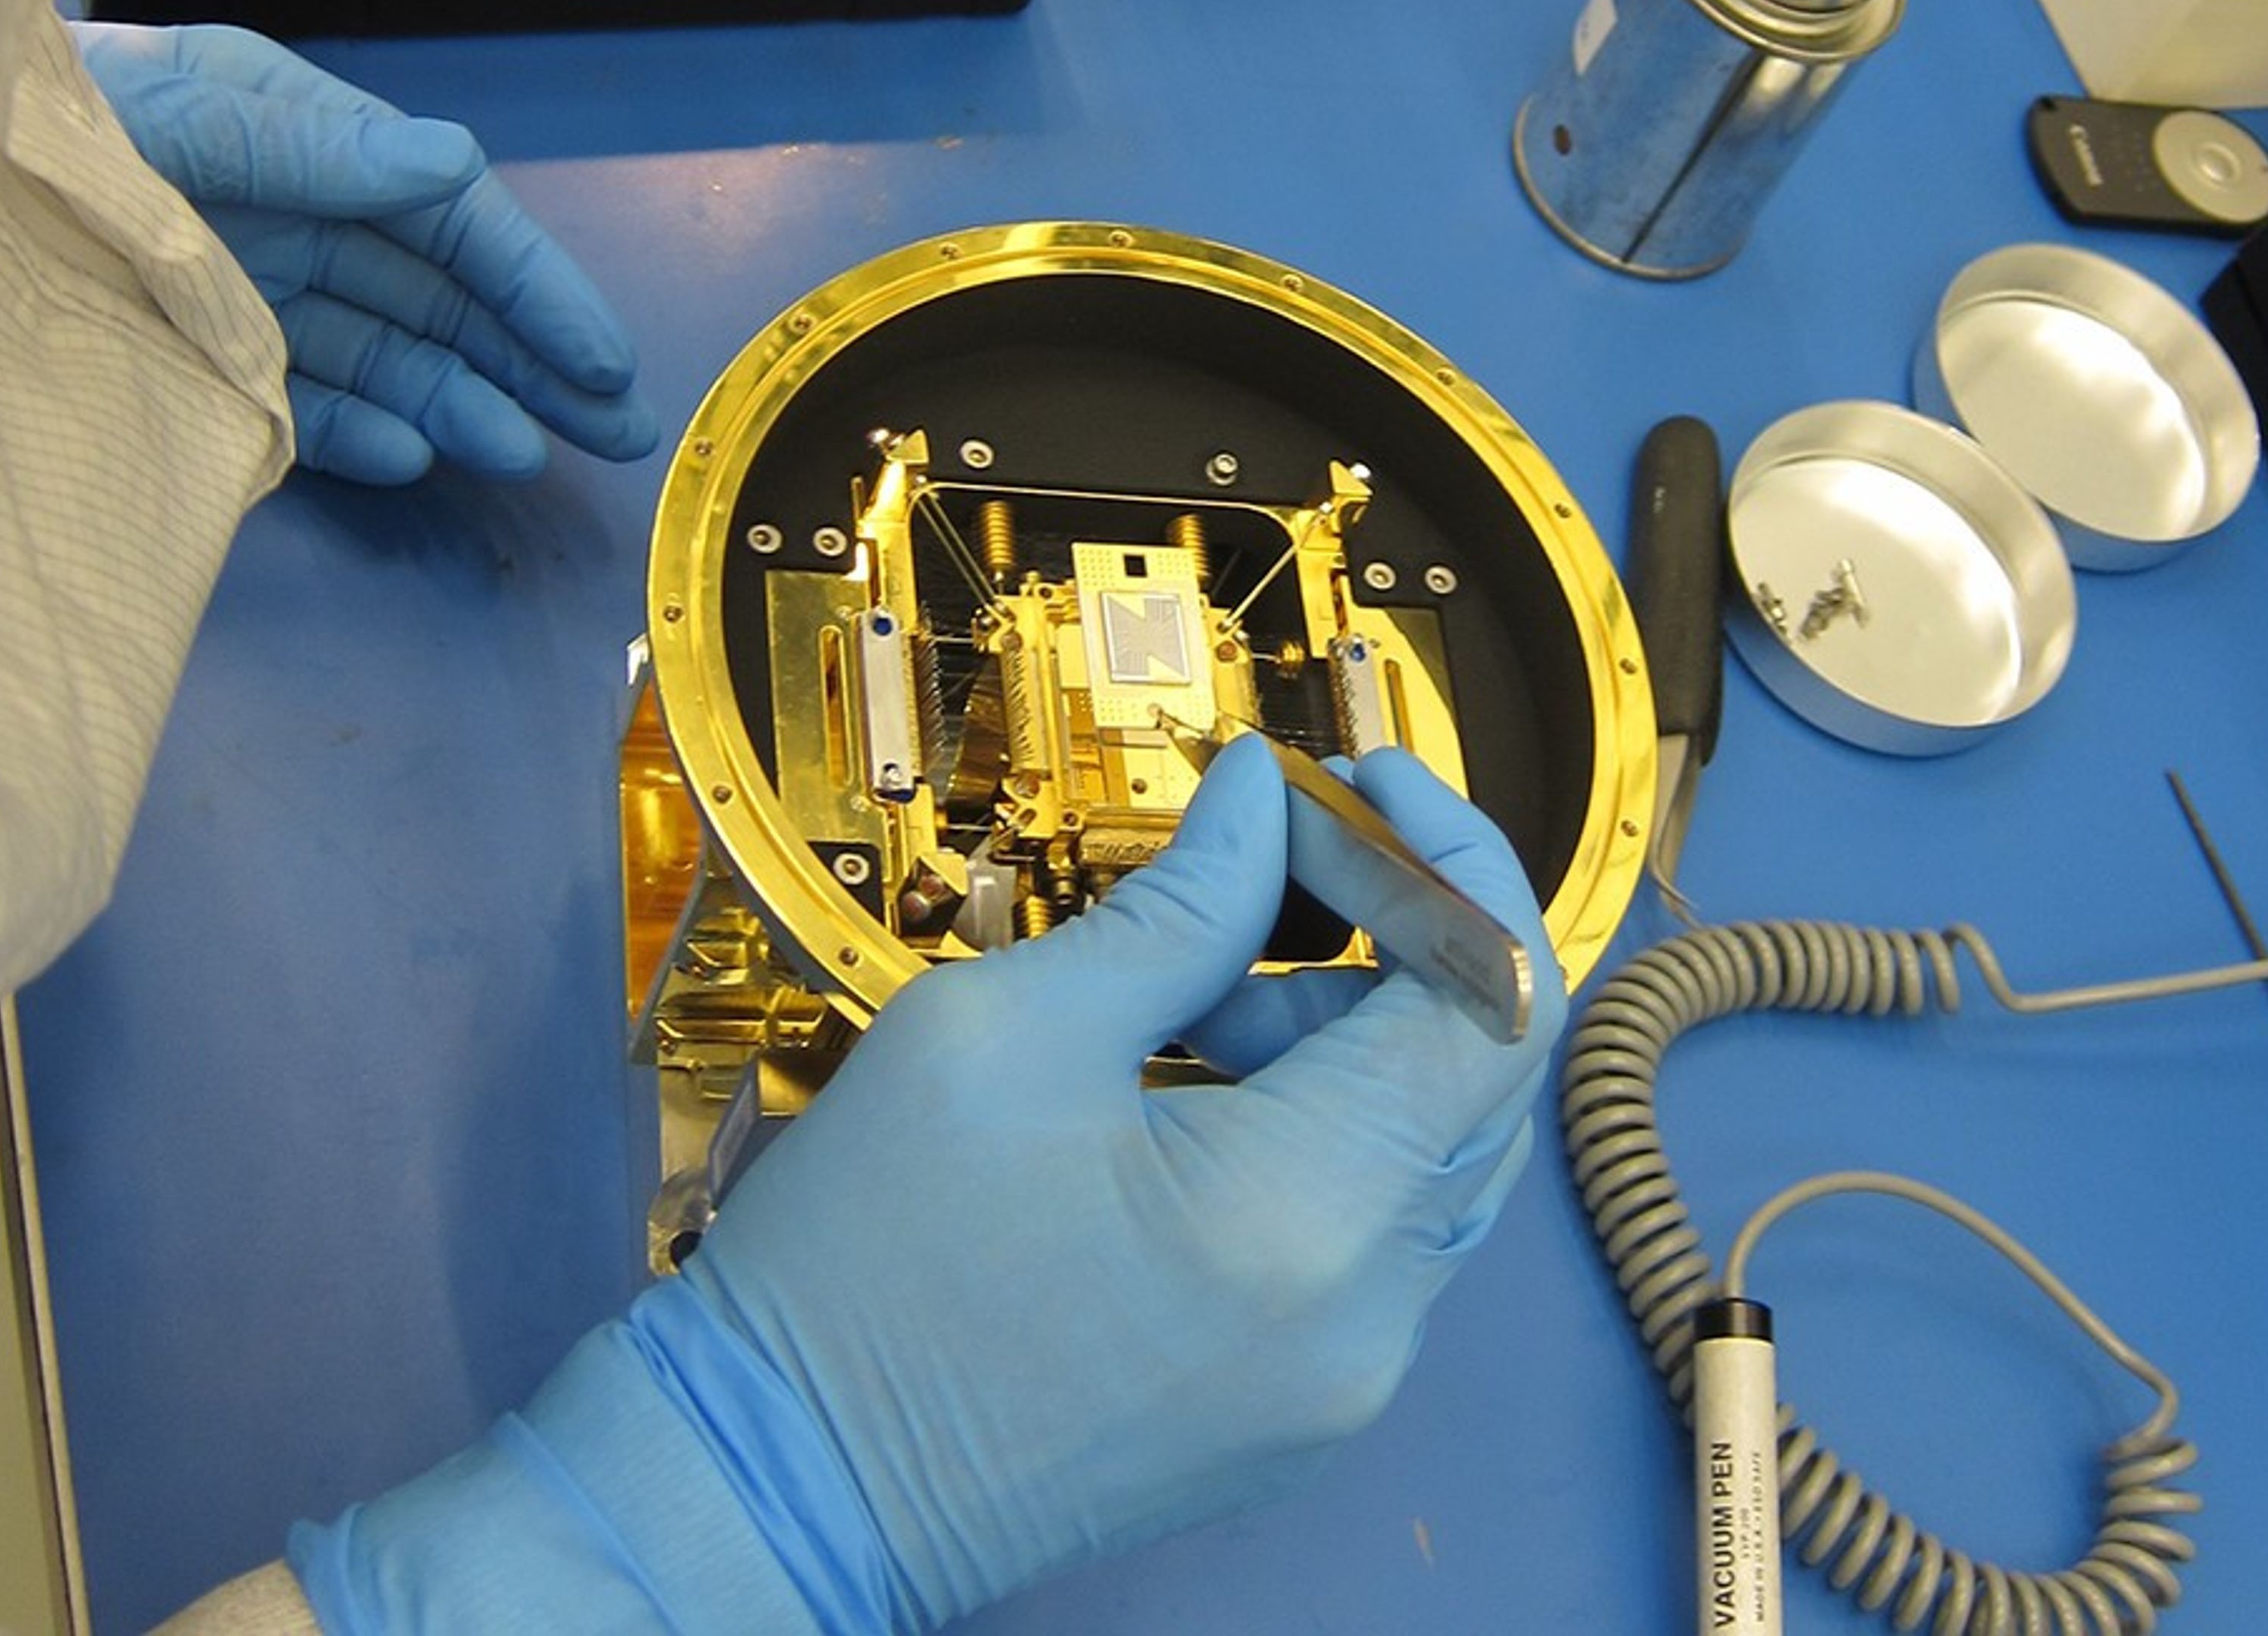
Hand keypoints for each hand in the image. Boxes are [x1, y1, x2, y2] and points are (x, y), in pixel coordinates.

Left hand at [69, 19, 658, 484]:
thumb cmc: (68, 121)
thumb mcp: (198, 110)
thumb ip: (322, 145)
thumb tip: (454, 167)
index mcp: (317, 148)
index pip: (453, 224)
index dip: (535, 288)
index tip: (599, 354)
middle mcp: (301, 221)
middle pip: (442, 300)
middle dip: (533, 361)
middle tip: (614, 428)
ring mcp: (254, 294)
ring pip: (388, 358)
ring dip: (462, 404)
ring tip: (517, 457)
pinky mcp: (201, 359)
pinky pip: (305, 402)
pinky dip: (361, 432)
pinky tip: (411, 457)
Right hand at [291, 740, 1559, 1634]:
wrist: (774, 1490)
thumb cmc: (865, 1260)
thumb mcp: (1008, 1029)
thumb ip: (1182, 904)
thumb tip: (1268, 796)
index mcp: (1307, 1212)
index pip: (1493, 998)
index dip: (1450, 859)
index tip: (1361, 777)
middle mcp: (1369, 1315)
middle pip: (1480, 1072)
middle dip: (1394, 937)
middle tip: (1269, 861)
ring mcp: (1344, 1381)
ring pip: (1433, 1149)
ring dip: (1348, 1035)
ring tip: (1190, 994)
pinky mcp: (1300, 1408)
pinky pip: (1377, 1232)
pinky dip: (1322, 1129)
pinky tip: (1190, 1090)